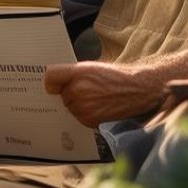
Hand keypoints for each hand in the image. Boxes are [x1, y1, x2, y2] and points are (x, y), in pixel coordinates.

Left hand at [43, 61, 166, 127]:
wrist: (137, 90)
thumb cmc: (115, 77)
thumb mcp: (91, 67)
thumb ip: (71, 74)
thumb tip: (51, 86)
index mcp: (77, 72)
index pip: (50, 77)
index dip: (52, 81)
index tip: (55, 84)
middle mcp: (77, 89)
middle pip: (60, 94)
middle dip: (69, 93)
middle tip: (87, 89)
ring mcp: (82, 107)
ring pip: (69, 106)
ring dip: (77, 105)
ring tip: (95, 98)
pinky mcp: (89, 120)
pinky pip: (78, 117)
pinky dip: (85, 114)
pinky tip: (98, 107)